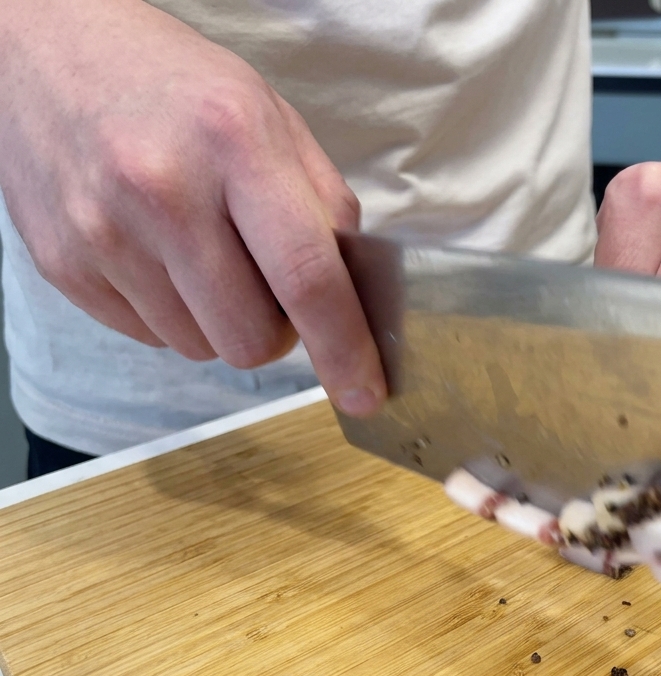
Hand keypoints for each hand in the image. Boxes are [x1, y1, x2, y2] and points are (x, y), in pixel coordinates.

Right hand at [0, 0, 384, 415]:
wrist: (48, 51)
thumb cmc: (177, 87)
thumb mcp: (272, 118)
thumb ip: (326, 206)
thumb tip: (359, 295)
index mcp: (235, 144)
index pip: (306, 276)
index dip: (344, 348)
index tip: (366, 393)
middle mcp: (163, 190)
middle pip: (250, 337)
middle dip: (277, 331)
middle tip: (267, 283)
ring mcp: (103, 233)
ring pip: (201, 348)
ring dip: (221, 321)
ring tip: (205, 252)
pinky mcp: (63, 264)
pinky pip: (151, 338)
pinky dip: (173, 314)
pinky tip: (160, 254)